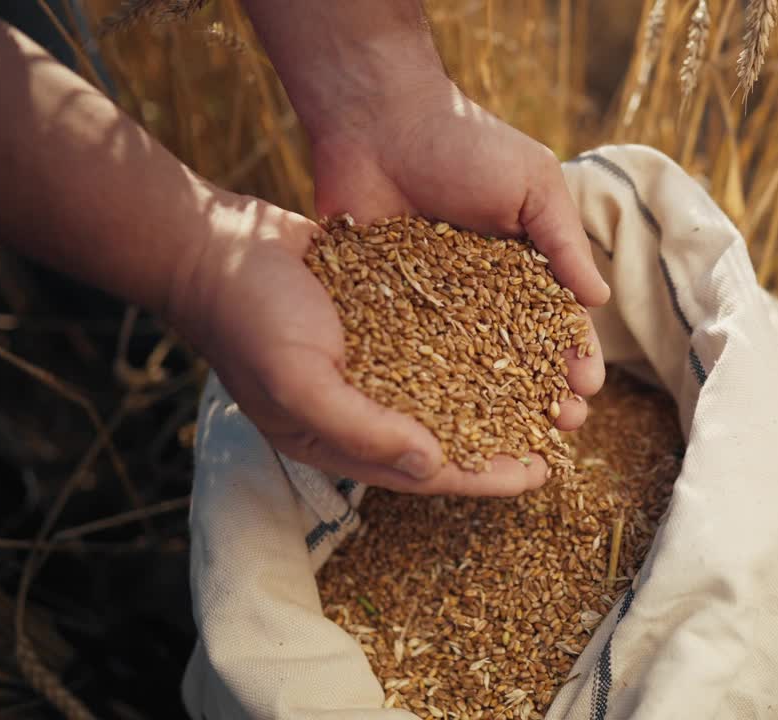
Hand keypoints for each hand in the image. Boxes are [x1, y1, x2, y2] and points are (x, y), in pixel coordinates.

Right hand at [170, 194, 553, 495]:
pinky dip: (474, 345)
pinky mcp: (377, 322)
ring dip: (498, 391)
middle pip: (447, 434)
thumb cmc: (248, 320)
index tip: (540, 473)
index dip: (485, 475)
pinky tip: (514, 334)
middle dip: (504, 438)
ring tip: (549, 387)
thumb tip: (434, 464)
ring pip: (448, 389)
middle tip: (561, 433)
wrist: (217, 245)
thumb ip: (363, 430)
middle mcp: (360, 406)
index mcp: (338, 438)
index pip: (426, 472)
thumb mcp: (300, 383)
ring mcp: (369, 364)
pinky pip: (436, 343)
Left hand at [309, 80, 608, 433]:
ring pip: (472, 368)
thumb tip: (598, 300)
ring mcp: (436, 305)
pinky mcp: (387, 308)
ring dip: (498, 406)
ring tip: (516, 438)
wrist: (377, 119)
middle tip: (560, 426)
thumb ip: (563, 240)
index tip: (587, 388)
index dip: (575, 356)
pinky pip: (413, 356)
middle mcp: (485, 292)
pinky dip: (432, 390)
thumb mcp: (532, 183)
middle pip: (521, 356)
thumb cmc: (464, 142)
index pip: (558, 321)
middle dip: (545, 393)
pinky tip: (447, 422)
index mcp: (526, 263)